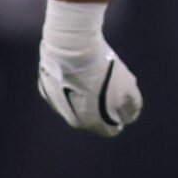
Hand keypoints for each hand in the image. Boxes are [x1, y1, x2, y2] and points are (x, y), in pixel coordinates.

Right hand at [38, 0, 142, 136]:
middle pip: (92, 118)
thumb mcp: (127, 88)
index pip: (110, 130)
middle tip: (111, 89)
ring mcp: (56, 104)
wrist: (72, 47)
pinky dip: (70, 84)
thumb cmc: (102, 70)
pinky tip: (77, 71)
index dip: (119, 120)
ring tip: (95, 76)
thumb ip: (132, 107)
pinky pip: (62, 91)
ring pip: (75, 104)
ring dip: (85, 95)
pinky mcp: (46, 88)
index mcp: (92, 122)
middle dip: (103, 107)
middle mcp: (72, 119)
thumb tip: (129, 116)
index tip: (123, 110)